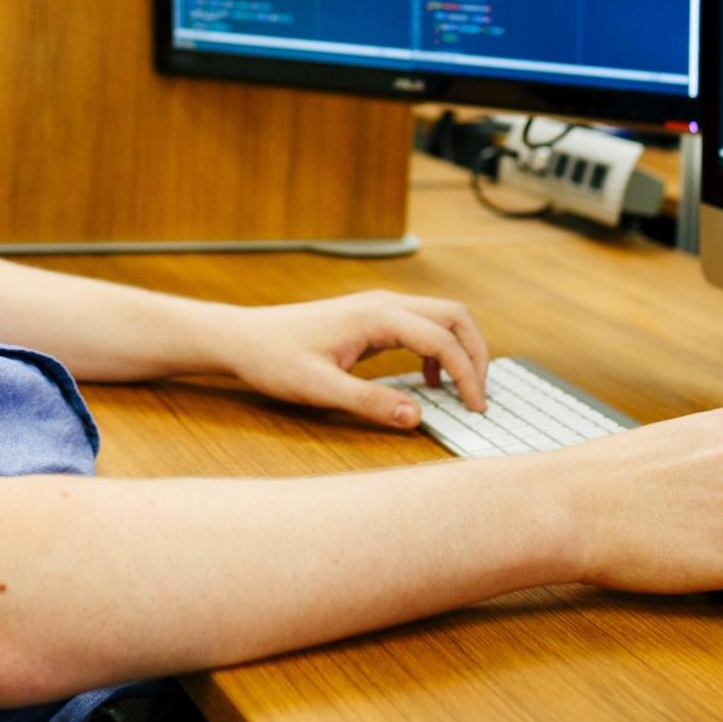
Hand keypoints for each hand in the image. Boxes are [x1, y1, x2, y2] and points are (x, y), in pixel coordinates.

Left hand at [219, 290, 490, 428]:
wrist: (243, 338)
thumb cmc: (274, 359)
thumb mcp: (319, 389)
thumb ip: (369, 402)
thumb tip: (416, 418)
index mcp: (376, 316)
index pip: (443, 338)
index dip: (468, 374)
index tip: (475, 409)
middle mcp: (383, 303)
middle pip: (454, 315)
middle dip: (477, 354)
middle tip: (479, 398)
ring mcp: (379, 307)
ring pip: (441, 317)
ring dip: (461, 350)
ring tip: (462, 392)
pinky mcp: (372, 318)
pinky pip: (422, 325)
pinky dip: (439, 349)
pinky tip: (430, 381)